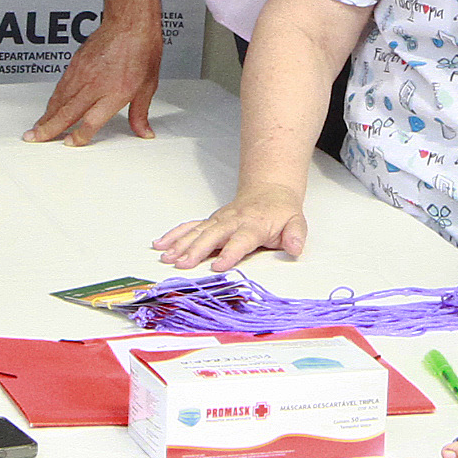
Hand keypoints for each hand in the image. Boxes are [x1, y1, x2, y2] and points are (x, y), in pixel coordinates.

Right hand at [25, 6, 160, 144]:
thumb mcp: (148, 86)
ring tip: (36, 128)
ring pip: (59, 100)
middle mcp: (95, 85)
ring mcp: (82, 74)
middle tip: (34, 139)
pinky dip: (52, 100)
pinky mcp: (75, 64)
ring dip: (46, 116)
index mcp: (114, 93)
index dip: (79, 135)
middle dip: (48, 129)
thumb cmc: (141, 49)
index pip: (91, 122)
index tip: (71, 142)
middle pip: (67, 113)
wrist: (130, 23)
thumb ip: (140, 113)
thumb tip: (144, 131)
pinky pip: (60, 87)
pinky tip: (49, 107)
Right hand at [154, 185, 307, 270]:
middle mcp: (233, 221)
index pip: (240, 240)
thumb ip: (296, 235)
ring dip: (180, 244)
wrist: (270, 191)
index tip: (218, 266)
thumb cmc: (281, 212)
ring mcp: (219, 220)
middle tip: (182, 264)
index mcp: (254, 225)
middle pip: (212, 236)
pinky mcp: (210, 221)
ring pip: (197, 231)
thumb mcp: (296, 222)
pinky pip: (190, 226)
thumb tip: (296, 247)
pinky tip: (160, 244)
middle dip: (196, 250)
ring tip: (166, 257)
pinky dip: (174, 234)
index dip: (229, 253)